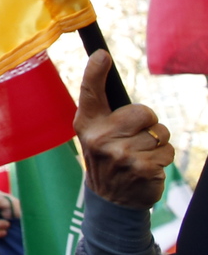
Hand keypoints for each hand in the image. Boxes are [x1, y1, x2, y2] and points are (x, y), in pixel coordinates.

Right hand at [74, 51, 172, 209]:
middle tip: (135, 139)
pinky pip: (168, 151)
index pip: (90, 92)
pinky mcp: (141, 168)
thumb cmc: (108, 157)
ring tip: (141, 156)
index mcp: (87, 124)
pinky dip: (163, 159)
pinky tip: (147, 168)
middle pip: (144, 112)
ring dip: (158, 145)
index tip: (101, 54)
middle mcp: (99, 137)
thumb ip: (103, 109)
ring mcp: (120, 154)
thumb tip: (103, 66)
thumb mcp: (95, 133)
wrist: (111, 200)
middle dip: (148, 124)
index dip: (95, 71)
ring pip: (160, 133)